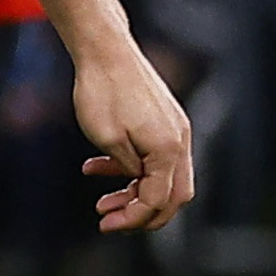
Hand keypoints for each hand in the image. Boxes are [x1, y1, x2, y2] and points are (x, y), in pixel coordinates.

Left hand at [69, 39, 194, 231]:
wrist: (105, 50)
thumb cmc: (100, 91)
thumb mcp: (107, 139)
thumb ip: (127, 168)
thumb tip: (138, 186)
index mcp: (168, 149)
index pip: (158, 199)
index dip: (133, 217)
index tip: (105, 224)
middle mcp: (180, 140)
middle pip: (173, 194)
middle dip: (142, 212)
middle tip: (110, 220)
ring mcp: (175, 129)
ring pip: (163, 176)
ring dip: (134, 191)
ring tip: (101, 201)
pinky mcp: (163, 121)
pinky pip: (153, 156)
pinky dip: (130, 168)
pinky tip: (95, 168)